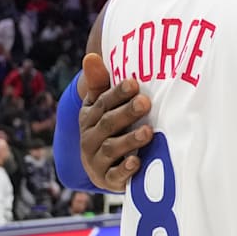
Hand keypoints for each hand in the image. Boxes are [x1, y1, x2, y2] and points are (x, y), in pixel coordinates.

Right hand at [78, 53, 152, 189]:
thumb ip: (100, 83)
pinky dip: (125, 169)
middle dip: (126, 113)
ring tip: (148, 132)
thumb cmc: (110, 128)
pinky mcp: (107, 179)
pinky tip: (137, 162)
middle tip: (145, 102)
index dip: (117, 93)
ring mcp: (96, 160)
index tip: (134, 83)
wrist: (103, 168)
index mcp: (88, 116)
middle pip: (108, 123)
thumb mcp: (103, 106)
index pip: (102, 102)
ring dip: (130, 139)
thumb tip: (91, 56)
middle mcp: (89, 138)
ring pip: (111, 148)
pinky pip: (114, 175)